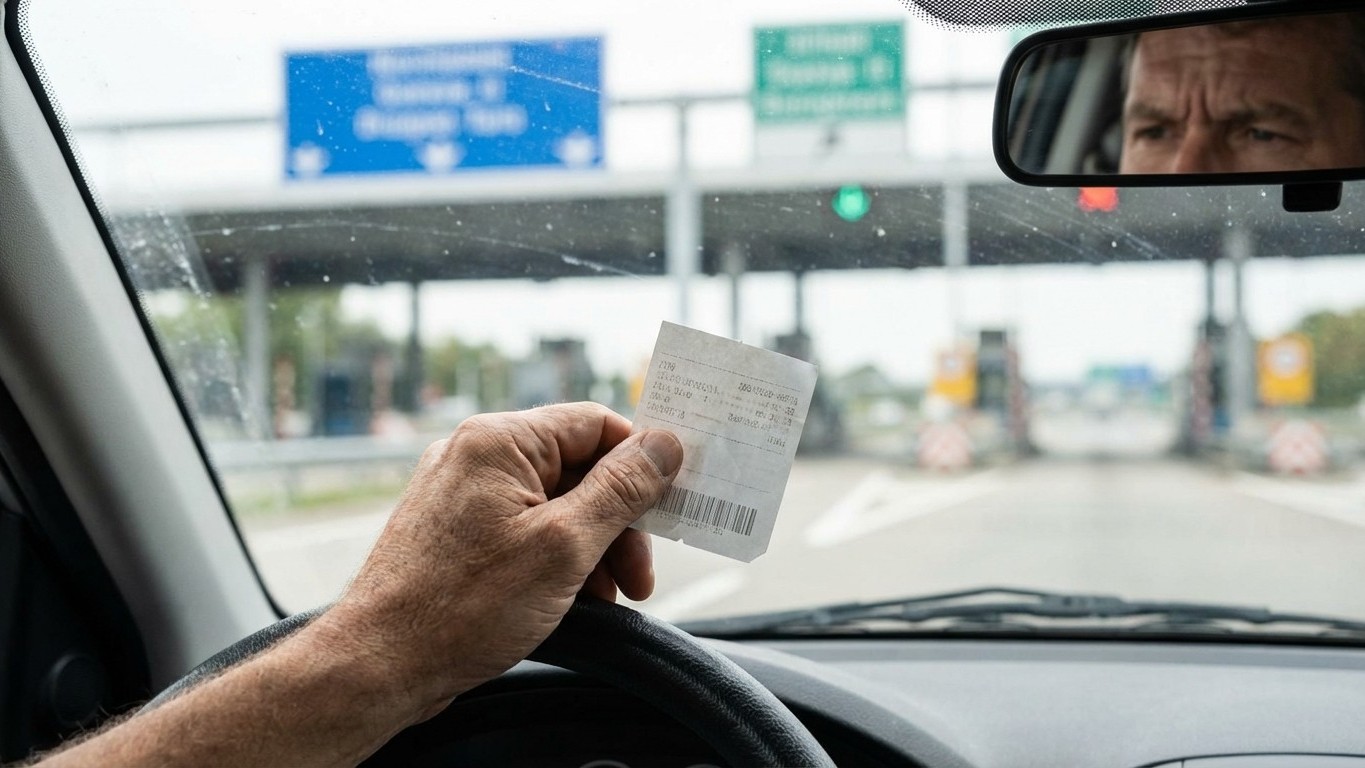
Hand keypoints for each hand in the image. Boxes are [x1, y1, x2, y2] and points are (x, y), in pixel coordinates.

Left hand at [317, 402, 682, 717]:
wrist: (379, 665)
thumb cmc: (462, 608)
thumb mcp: (564, 546)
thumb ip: (621, 490)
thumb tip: (664, 445)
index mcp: (500, 440)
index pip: (595, 423)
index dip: (640, 462)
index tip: (670, 504)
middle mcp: (476, 454)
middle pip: (578, 466)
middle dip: (619, 521)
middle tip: (640, 574)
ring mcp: (462, 492)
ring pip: (555, 502)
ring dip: (592, 546)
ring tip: (608, 596)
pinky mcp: (456, 530)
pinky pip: (525, 527)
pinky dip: (557, 558)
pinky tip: (572, 599)